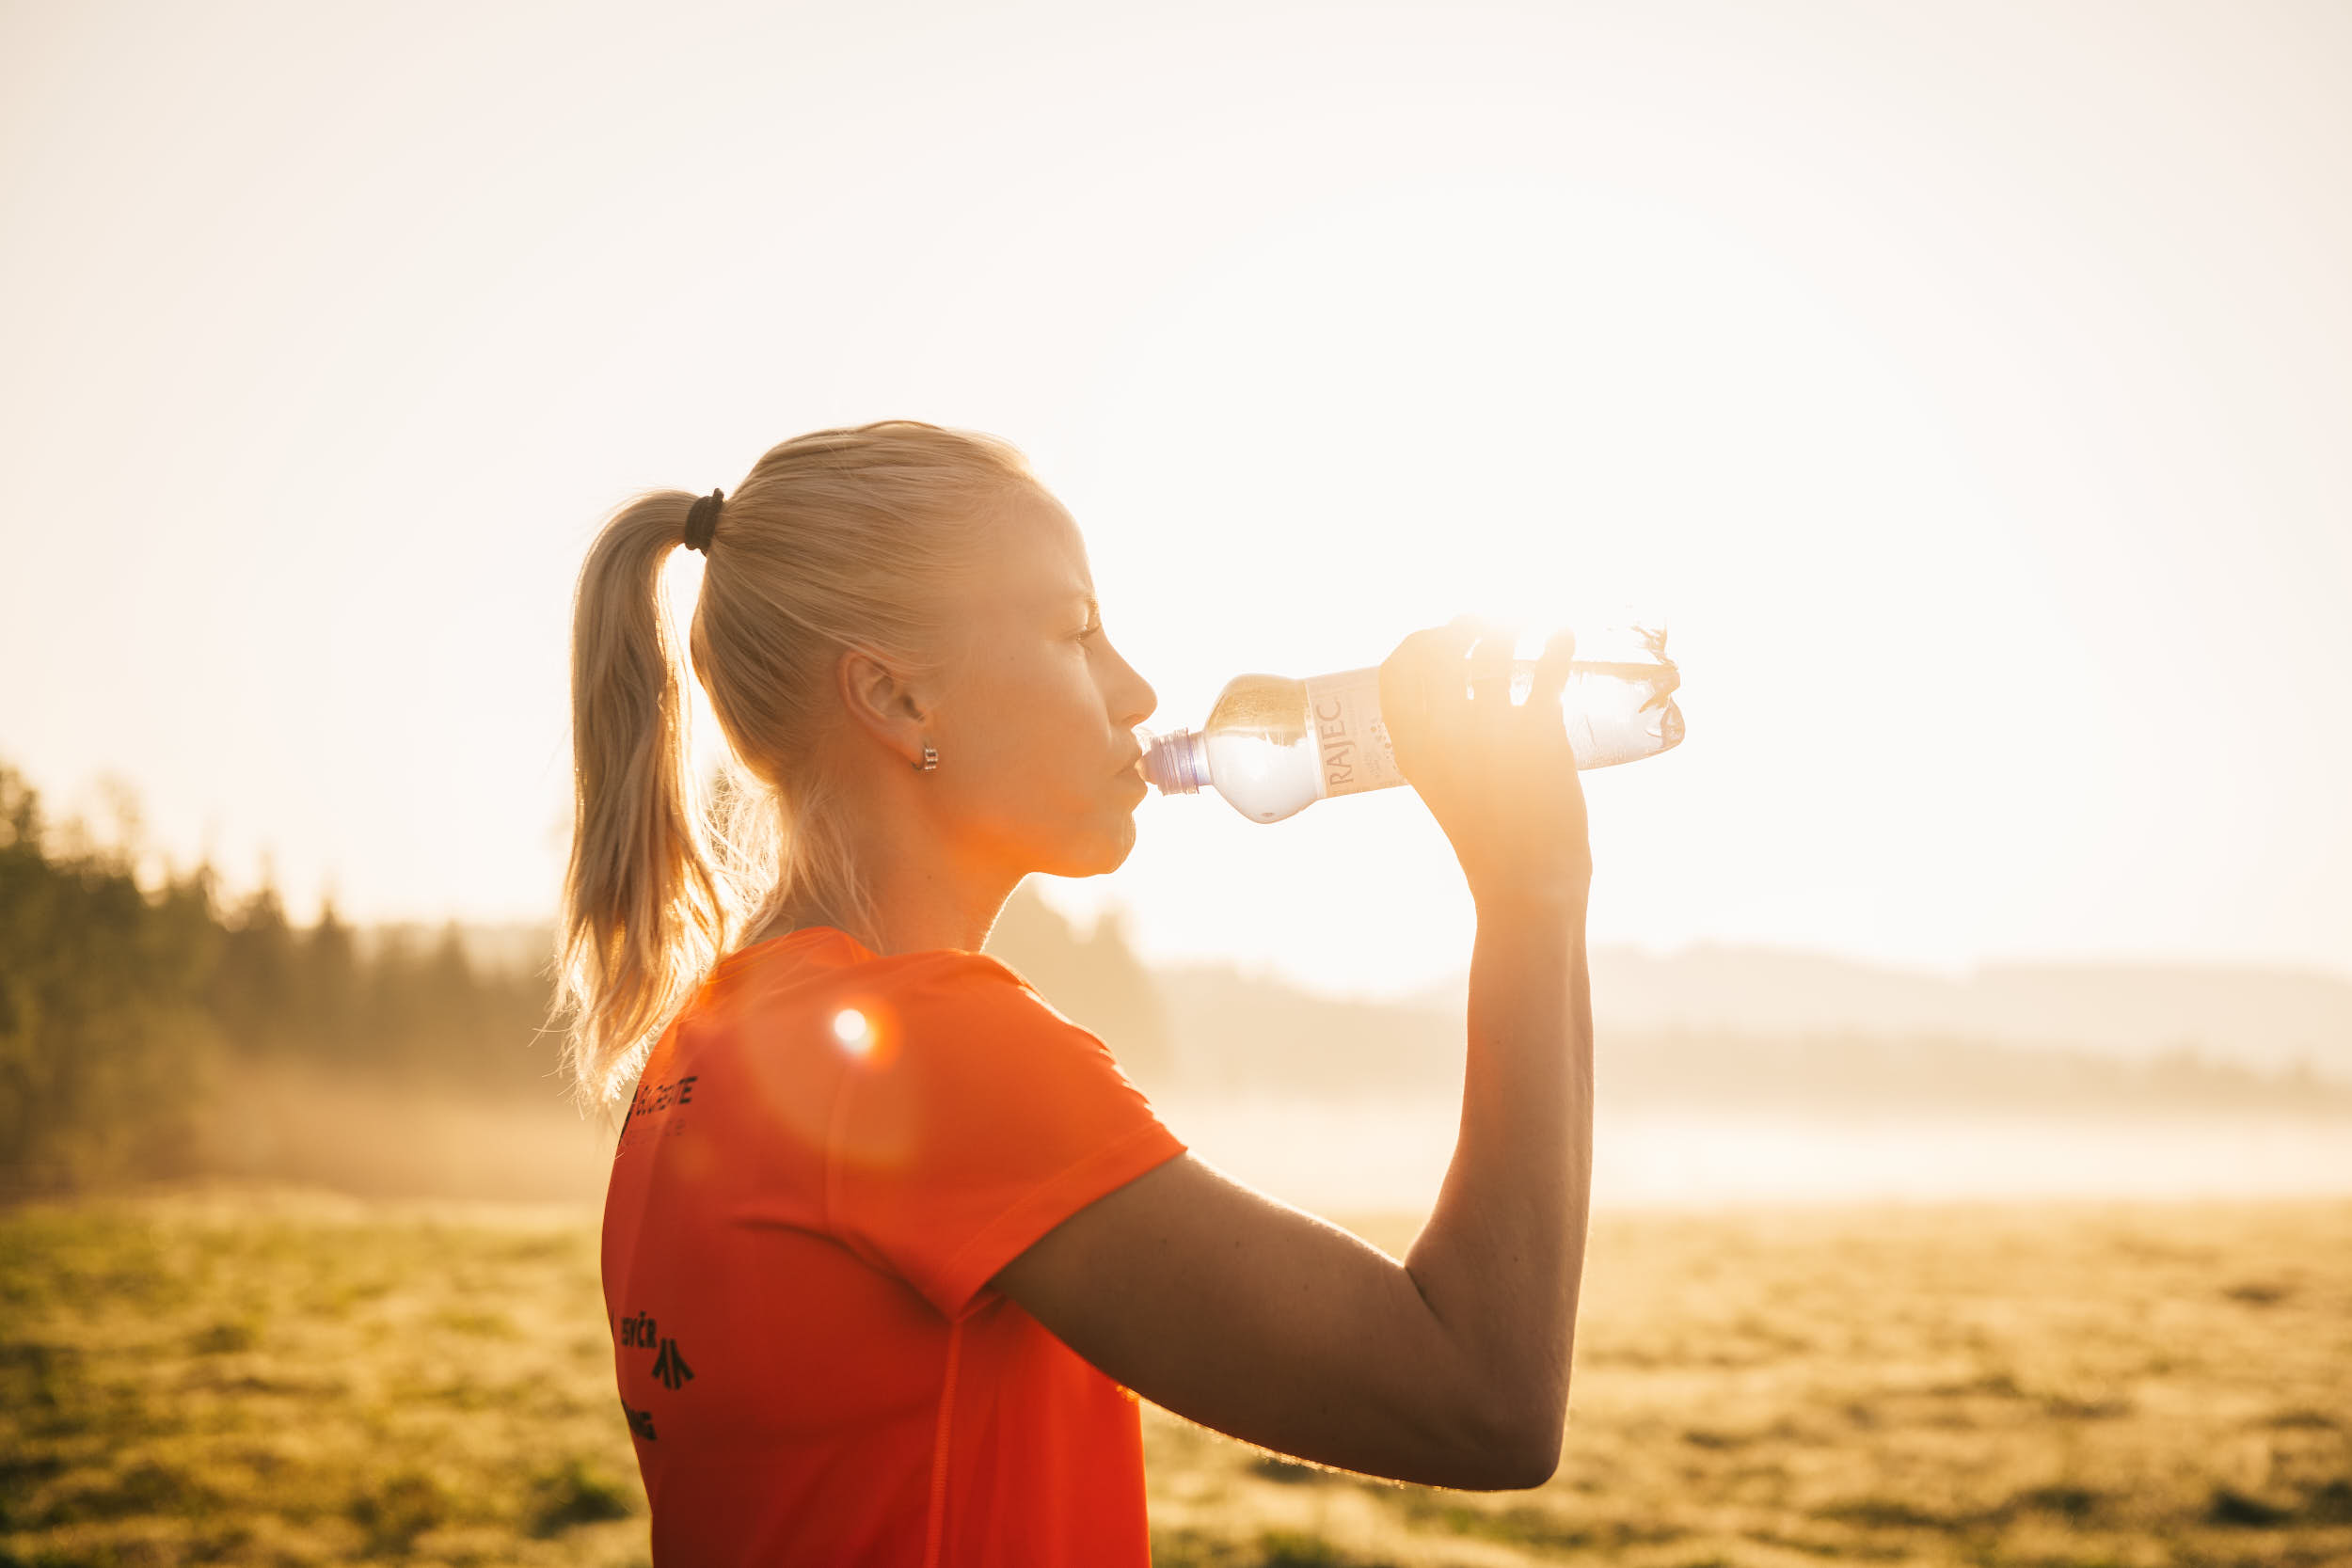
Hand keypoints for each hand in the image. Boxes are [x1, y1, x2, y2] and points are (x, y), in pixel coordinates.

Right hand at [1378, 615, 1591, 906]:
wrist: (1524, 883)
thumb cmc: (1485, 836)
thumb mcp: (1442, 787)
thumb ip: (1439, 742)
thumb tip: (1455, 693)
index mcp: (1412, 748)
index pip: (1397, 671)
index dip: (1418, 643)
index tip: (1440, 635)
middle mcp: (1444, 731)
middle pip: (1445, 647)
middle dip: (1466, 624)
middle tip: (1488, 626)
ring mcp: (1490, 729)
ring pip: (1496, 648)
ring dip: (1511, 623)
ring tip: (1527, 621)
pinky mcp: (1540, 735)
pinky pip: (1547, 670)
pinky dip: (1557, 641)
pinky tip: (1562, 630)